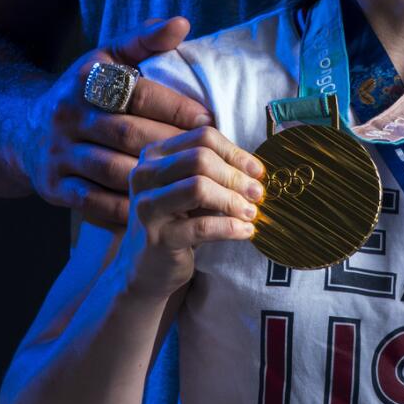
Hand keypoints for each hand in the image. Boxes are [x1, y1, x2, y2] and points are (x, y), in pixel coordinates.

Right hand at [20, 18, 214, 227]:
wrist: (22, 129)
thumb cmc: (83, 91)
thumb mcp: (106, 57)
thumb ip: (145, 39)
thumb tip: (182, 23)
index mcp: (85, 81)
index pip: (136, 93)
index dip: (175, 107)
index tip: (208, 119)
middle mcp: (68, 115)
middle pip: (127, 134)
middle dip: (171, 146)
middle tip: (206, 157)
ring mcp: (58, 153)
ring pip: (112, 170)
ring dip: (153, 180)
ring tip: (189, 184)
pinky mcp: (53, 186)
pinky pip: (93, 202)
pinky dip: (125, 208)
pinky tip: (156, 207)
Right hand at [119, 126, 265, 300]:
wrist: (147, 267)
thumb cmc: (177, 220)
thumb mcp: (191, 187)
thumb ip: (215, 171)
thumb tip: (256, 168)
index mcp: (155, 154)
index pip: (202, 137)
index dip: (235, 152)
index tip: (257, 170)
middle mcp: (145, 175)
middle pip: (201, 159)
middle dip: (236, 176)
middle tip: (258, 193)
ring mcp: (147, 206)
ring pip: (199, 188)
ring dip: (233, 200)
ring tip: (252, 212)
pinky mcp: (157, 238)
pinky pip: (202, 226)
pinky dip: (230, 227)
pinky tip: (246, 231)